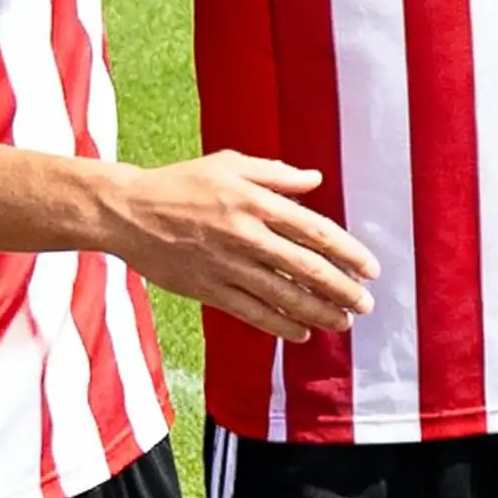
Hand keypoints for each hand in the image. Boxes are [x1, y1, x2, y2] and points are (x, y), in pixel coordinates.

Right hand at [104, 152, 373, 339]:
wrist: (128, 212)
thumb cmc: (181, 184)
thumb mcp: (229, 164)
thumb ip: (275, 173)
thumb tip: (315, 179)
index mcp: (254, 200)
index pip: (315, 230)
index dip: (348, 252)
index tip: (370, 269)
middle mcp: (245, 234)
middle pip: (306, 268)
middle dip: (342, 289)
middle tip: (365, 304)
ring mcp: (227, 265)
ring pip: (284, 296)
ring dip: (319, 312)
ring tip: (343, 323)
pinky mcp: (209, 289)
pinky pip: (253, 313)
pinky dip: (281, 326)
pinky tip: (303, 334)